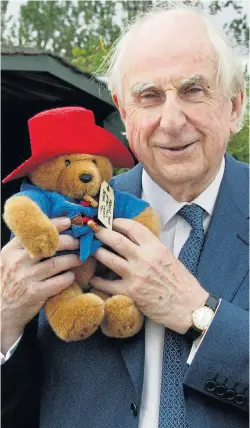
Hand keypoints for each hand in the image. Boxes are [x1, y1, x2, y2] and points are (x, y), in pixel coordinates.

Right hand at [1, 217, 83, 353]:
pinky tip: (71, 276)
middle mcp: (18, 262)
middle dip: (69, 241)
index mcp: (11, 250)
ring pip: (57, 263)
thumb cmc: (11, 282)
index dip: (53, 224)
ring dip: (73, 259)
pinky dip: (68, 277)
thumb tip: (48, 228)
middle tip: (80, 242)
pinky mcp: (35, 293)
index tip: (68, 222)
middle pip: (49, 245)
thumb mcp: (10, 261)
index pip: (34, 232)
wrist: (2, 312)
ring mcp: (26, 278)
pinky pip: (59, 282)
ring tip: (81, 258)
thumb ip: (24, 246)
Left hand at [90, 218, 208, 333]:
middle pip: (116, 239)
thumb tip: (134, 239)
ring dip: (96, 252)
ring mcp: (135, 275)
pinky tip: (93, 278)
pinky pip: (106, 284)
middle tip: (94, 230)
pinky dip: (97, 280)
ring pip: (107, 258)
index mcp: (156, 248)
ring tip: (91, 249)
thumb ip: (151, 247)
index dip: (118, 222)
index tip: (111, 221)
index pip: (133, 227)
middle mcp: (144, 258)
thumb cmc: (180, 282)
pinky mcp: (129, 292)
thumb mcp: (168, 257)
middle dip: (101, 232)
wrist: (187, 306)